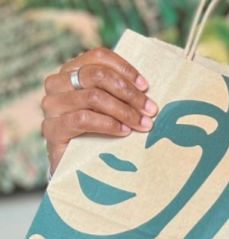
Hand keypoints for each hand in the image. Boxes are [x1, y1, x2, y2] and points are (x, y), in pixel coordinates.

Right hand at [41, 48, 157, 174]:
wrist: (75, 166)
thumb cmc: (98, 132)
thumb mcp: (110, 108)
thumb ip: (120, 94)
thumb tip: (149, 90)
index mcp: (72, 72)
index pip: (98, 57)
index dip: (125, 69)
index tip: (146, 87)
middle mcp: (57, 84)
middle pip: (97, 75)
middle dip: (129, 93)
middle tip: (151, 110)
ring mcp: (52, 106)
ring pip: (93, 97)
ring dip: (124, 110)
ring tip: (143, 124)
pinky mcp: (52, 129)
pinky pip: (83, 119)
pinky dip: (108, 124)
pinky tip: (124, 132)